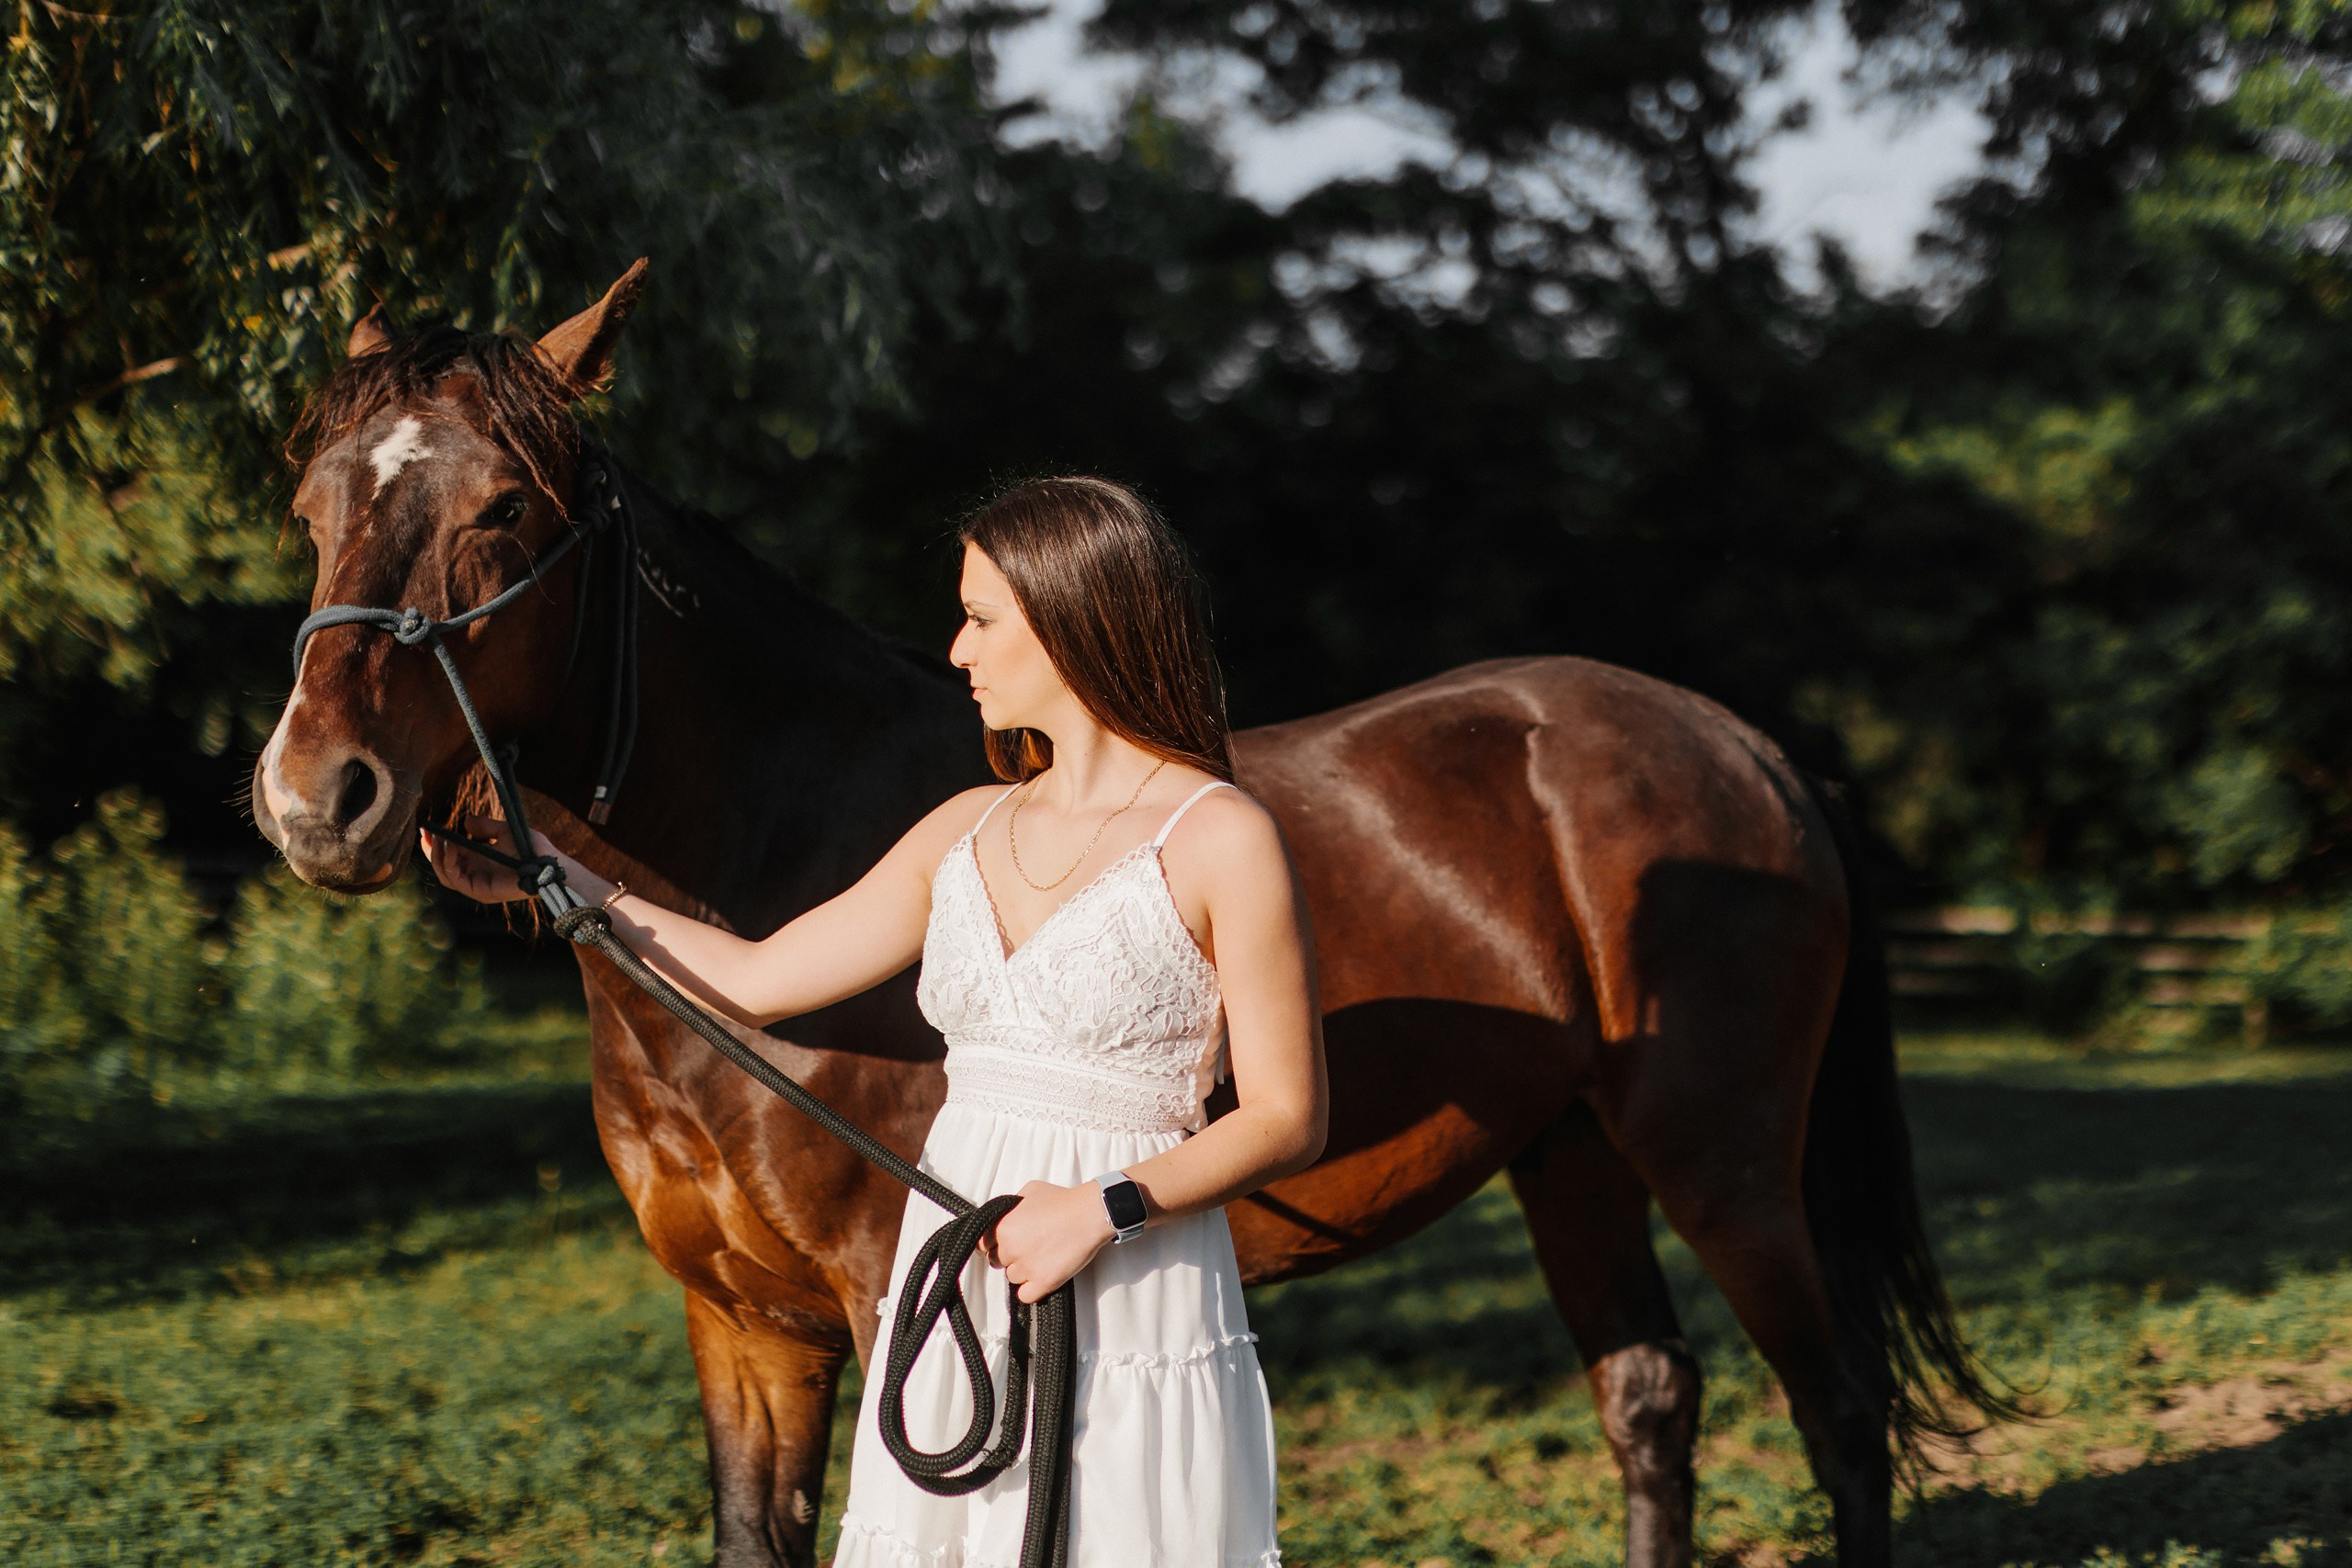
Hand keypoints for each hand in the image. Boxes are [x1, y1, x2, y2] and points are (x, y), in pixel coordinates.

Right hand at [420, 814, 599, 904]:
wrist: (547, 863)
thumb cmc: (532, 848)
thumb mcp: (504, 831)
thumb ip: (485, 827)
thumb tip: (466, 822)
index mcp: (478, 860)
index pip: (448, 855)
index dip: (435, 843)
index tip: (426, 827)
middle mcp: (474, 873)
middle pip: (442, 866)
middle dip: (430, 849)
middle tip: (426, 832)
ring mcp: (476, 884)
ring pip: (445, 874)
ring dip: (437, 856)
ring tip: (439, 838)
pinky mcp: (480, 892)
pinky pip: (456, 880)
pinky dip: (449, 863)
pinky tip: (450, 847)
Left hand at [982, 1180, 1116, 1303]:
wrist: (1090, 1214)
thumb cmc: (1063, 1201)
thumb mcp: (1029, 1191)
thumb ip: (1011, 1206)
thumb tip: (1005, 1215)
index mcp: (1003, 1226)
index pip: (981, 1244)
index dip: (991, 1244)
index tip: (1000, 1244)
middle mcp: (1010, 1248)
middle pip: (997, 1262)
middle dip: (1008, 1256)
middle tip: (1028, 1247)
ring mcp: (1026, 1267)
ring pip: (1013, 1278)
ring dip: (1023, 1271)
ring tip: (1041, 1257)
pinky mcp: (1043, 1282)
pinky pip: (1025, 1295)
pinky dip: (1031, 1290)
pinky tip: (1040, 1278)